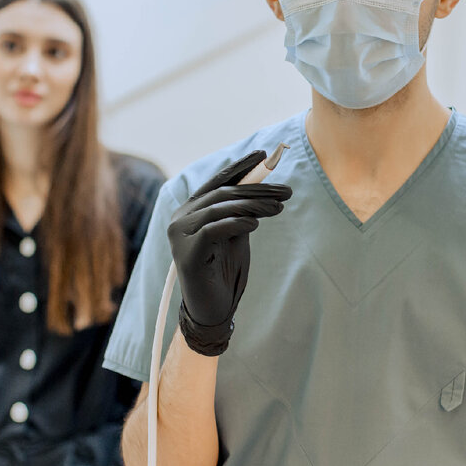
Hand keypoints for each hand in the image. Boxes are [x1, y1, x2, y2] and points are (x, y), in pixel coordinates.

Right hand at [168, 150, 291, 355]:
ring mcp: (179, 235)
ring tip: (278, 208)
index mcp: (191, 210)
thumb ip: (242, 212)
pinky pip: (213, 230)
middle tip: (286, 192)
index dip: (240, 168)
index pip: (217, 182)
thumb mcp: (237, 235)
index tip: (263, 155)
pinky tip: (255, 223)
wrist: (212, 309)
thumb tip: (263, 189)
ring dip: (253, 205)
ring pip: (219, 208)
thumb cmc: (225, 271)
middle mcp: (180, 218)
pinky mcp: (187, 254)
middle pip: (223, 194)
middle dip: (257, 190)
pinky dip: (236, 223)